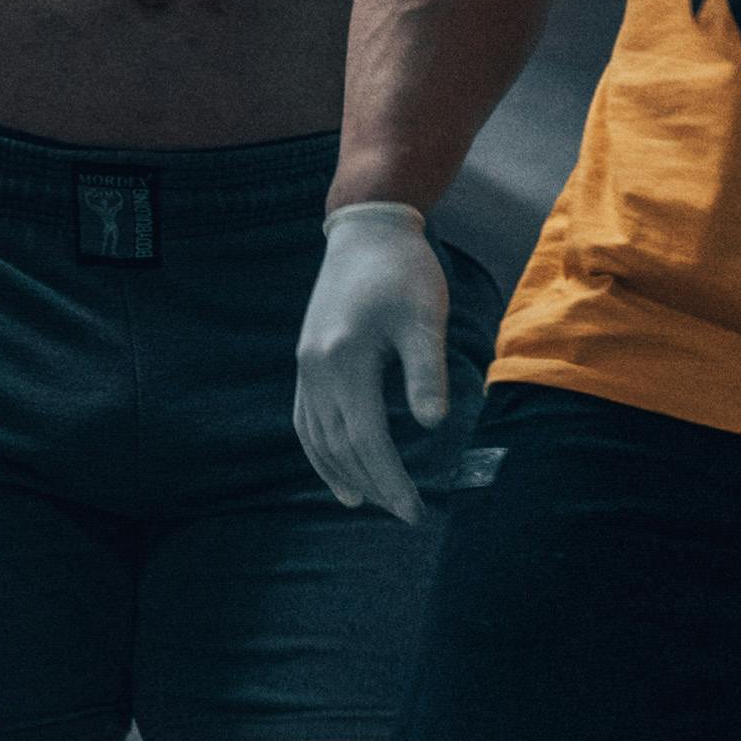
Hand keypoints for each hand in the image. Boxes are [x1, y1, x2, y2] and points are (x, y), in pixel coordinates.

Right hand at [295, 204, 450, 518]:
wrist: (367, 229)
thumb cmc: (403, 270)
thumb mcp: (423, 317)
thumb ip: (426, 370)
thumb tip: (433, 424)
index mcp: (344, 359)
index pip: (365, 438)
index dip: (390, 478)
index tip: (414, 508)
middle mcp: (316, 368)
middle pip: (339, 445)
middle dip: (371, 483)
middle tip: (402, 512)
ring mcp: (306, 365)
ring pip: (316, 437)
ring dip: (341, 473)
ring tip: (367, 502)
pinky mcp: (308, 360)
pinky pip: (306, 419)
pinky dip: (320, 451)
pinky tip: (337, 468)